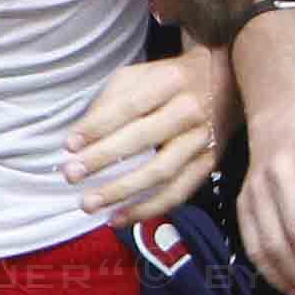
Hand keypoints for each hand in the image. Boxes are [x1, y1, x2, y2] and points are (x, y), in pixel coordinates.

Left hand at [61, 48, 229, 223]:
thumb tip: (79, 139)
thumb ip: (109, 102)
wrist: (225, 82)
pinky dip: (147, 209)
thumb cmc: (168, 80)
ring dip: (122, 191)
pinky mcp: (210, 164)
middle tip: (71, 174)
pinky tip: (118, 218)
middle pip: (143, 139)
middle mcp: (190, 110)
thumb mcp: (138, 76)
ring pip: (162, 171)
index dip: (97, 126)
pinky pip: (178, 193)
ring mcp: (202, 140)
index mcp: (170, 81)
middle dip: (103, 159)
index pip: (129, 106)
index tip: (68, 145)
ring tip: (89, 204)